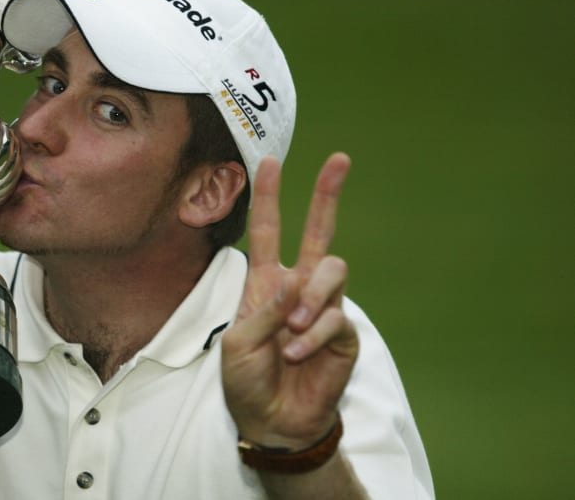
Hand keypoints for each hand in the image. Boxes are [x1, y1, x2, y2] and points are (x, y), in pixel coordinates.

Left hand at [221, 152, 358, 448]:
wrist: (273, 421)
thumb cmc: (248, 381)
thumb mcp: (237, 344)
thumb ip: (262, 310)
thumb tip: (294, 281)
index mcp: (265, 283)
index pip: (268, 231)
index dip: (269, 197)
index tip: (269, 160)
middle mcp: (296, 288)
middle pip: (316, 231)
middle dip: (327, 195)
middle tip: (340, 160)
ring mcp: (322, 308)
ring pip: (332, 269)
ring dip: (310, 297)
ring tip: (292, 330)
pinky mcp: (342, 333)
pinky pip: (334, 317)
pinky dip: (312, 335)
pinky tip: (296, 354)